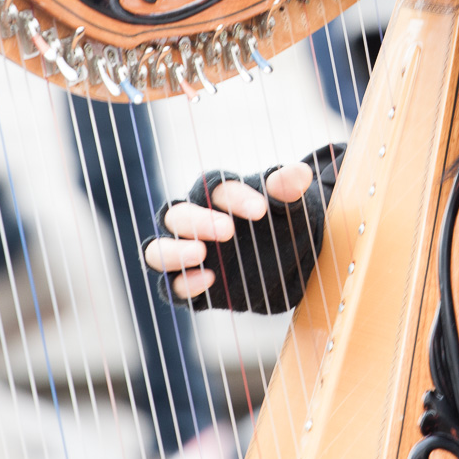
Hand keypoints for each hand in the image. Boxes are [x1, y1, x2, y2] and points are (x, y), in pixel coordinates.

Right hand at [142, 163, 313, 301]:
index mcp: (215, 194)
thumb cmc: (282, 223)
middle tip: (227, 231)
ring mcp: (187, 255)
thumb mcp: (291, 206)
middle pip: (176, 215)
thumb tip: (300, 172)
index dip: (236, 197)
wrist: (289, 261)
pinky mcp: (190, 286)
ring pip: (157, 250)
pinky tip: (207, 280)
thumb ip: (288, 189)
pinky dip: (183, 284)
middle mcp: (193, 222)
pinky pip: (171, 287)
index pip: (214, 187)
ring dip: (173, 252)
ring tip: (199, 253)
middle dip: (198, 221)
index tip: (261, 210)